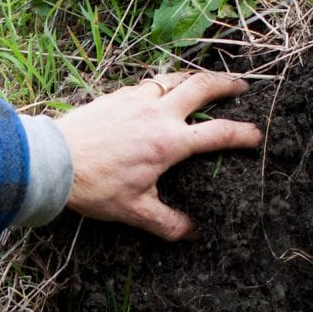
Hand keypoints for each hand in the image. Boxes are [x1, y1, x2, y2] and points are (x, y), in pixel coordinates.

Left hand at [54, 70, 262, 239]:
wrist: (55, 161)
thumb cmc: (95, 186)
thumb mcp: (134, 210)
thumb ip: (167, 223)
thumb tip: (192, 233)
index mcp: (169, 142)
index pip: (218, 134)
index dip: (243, 134)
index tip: (257, 136)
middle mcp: (158, 113)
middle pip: (202, 87)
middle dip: (227, 84)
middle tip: (242, 86)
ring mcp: (136, 99)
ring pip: (175, 78)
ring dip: (194, 78)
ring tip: (205, 82)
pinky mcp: (117, 95)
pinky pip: (148, 83)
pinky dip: (163, 83)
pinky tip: (161, 90)